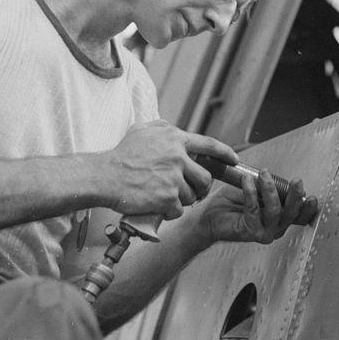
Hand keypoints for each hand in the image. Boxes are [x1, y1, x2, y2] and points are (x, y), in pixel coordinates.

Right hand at [99, 120, 236, 219]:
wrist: (104, 175)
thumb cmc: (121, 154)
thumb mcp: (142, 130)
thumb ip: (162, 128)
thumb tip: (174, 129)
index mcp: (175, 139)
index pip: (209, 145)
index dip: (225, 153)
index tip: (234, 160)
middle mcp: (177, 156)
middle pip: (205, 177)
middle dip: (202, 188)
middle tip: (194, 192)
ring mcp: (173, 177)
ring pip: (192, 196)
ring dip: (182, 200)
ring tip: (167, 197)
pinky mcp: (166, 197)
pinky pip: (178, 210)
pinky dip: (170, 212)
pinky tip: (158, 206)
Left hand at [196, 168, 318, 244]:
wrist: (207, 217)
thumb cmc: (230, 204)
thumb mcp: (255, 192)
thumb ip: (269, 188)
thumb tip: (278, 178)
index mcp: (279, 219)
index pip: (299, 216)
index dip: (308, 208)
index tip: (312, 197)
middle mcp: (274, 228)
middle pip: (291, 214)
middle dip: (295, 196)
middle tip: (295, 181)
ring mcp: (263, 232)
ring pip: (274, 211)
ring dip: (269, 189)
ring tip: (263, 174)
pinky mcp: (249, 232)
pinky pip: (254, 209)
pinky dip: (251, 192)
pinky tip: (247, 181)